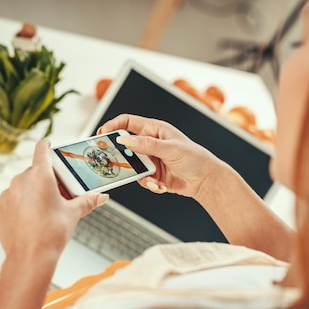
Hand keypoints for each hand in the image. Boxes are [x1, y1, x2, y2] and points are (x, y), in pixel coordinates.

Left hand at [0, 139, 107, 277]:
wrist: (30, 257)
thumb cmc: (51, 234)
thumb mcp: (73, 214)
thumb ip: (87, 201)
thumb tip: (101, 197)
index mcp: (40, 176)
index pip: (42, 150)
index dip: (47, 146)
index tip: (49, 145)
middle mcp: (21, 181)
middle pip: (35, 171)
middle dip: (46, 179)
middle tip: (58, 193)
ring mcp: (7, 194)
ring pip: (22, 186)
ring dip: (33, 192)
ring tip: (44, 210)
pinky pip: (12, 199)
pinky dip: (20, 204)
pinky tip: (31, 218)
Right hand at [98, 114, 222, 198]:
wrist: (206, 180)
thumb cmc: (194, 158)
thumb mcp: (169, 148)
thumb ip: (146, 144)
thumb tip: (124, 139)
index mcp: (155, 130)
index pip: (128, 122)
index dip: (114, 126)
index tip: (102, 134)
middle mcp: (150, 143)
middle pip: (125, 146)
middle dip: (121, 156)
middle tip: (114, 162)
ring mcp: (151, 159)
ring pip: (132, 166)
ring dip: (140, 174)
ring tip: (153, 180)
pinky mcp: (153, 175)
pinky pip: (142, 179)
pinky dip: (149, 184)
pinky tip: (160, 186)